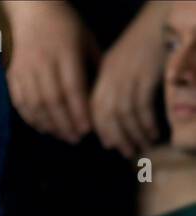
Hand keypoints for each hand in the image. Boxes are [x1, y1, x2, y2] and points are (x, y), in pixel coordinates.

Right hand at [4, 1, 94, 142]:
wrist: (33, 11)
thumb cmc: (66, 26)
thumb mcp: (86, 40)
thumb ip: (93, 66)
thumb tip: (99, 96)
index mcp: (66, 53)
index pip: (72, 88)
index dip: (79, 111)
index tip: (88, 129)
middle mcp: (44, 63)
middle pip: (53, 101)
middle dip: (65, 123)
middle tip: (76, 139)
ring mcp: (25, 70)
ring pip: (36, 104)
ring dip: (48, 124)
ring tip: (60, 136)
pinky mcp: (13, 75)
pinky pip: (20, 102)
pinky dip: (30, 117)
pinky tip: (41, 127)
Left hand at [91, 2, 165, 156]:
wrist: (160, 22)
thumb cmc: (141, 44)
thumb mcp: (118, 64)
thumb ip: (111, 86)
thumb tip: (111, 115)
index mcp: (102, 75)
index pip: (95, 108)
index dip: (101, 129)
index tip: (108, 144)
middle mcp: (111, 77)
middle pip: (107, 115)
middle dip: (117, 137)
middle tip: (126, 152)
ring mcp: (127, 77)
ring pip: (124, 114)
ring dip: (133, 134)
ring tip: (141, 146)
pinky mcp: (145, 76)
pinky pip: (142, 107)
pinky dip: (146, 123)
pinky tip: (152, 132)